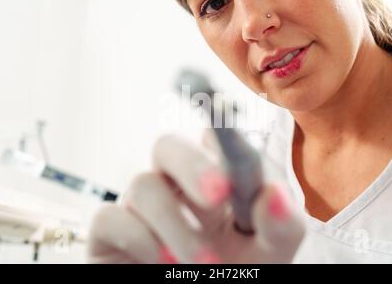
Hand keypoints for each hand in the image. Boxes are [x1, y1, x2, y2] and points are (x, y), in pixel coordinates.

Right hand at [87, 130, 305, 263]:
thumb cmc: (236, 272)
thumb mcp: (269, 255)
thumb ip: (281, 227)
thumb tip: (275, 193)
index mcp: (214, 180)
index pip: (211, 139)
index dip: (216, 124)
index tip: (225, 122)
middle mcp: (174, 185)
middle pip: (167, 145)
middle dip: (192, 164)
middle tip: (219, 193)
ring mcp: (141, 207)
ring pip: (143, 185)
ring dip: (177, 227)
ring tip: (204, 264)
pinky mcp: (111, 232)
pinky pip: (111, 217)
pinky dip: (141, 241)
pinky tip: (163, 263)